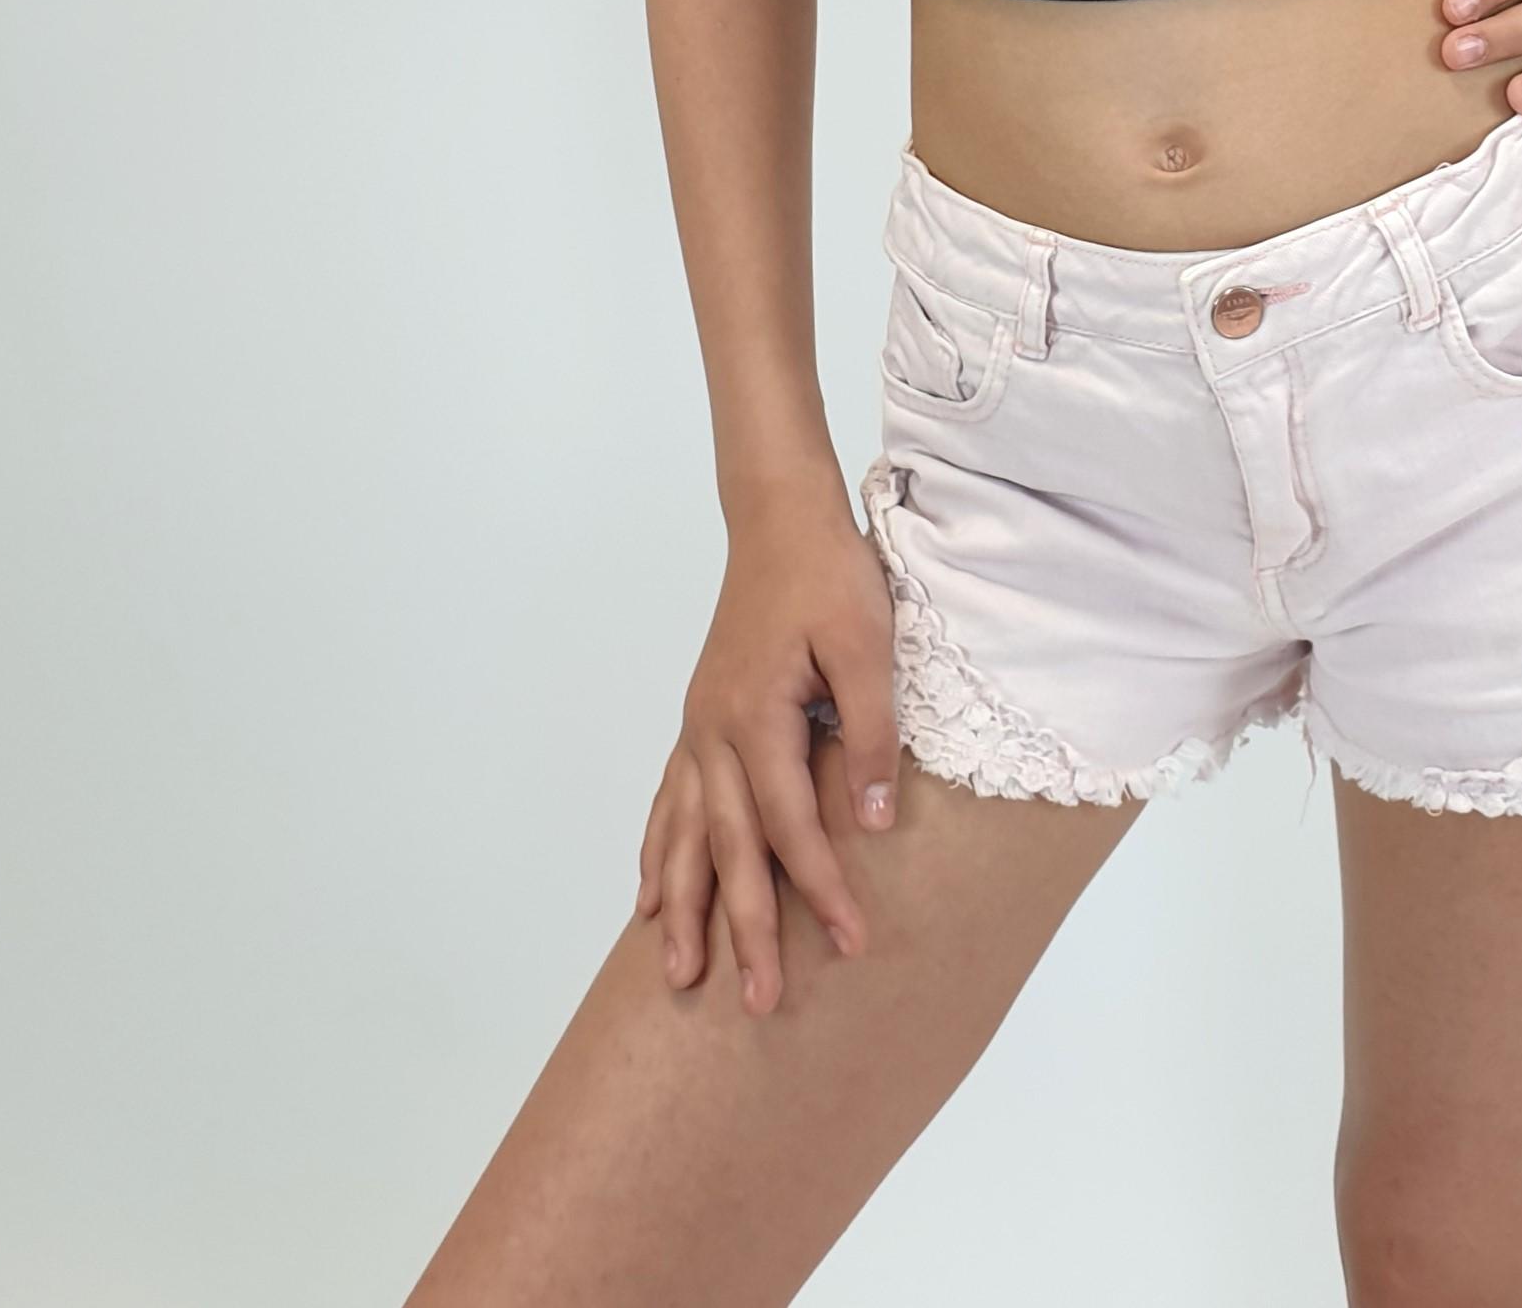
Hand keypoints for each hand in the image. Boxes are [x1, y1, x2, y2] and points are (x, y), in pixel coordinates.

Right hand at [636, 494, 901, 1017]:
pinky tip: (650, 895)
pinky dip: (660, 852)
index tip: (850, 944)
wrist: (780, 518)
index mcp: (756, 717)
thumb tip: (870, 821)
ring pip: (686, 835)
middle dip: (744, 929)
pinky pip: (671, 801)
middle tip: (759, 1003)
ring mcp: (699, 728)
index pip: (791, 827)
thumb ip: (870, 730)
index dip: (821, 889)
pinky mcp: (701, 719)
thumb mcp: (868, 643)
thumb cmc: (829, 574)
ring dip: (685, 908)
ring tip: (678, 976)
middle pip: (730, 849)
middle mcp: (714, 733)